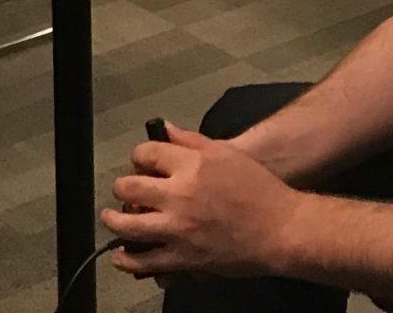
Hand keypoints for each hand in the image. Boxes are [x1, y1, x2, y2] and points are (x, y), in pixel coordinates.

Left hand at [104, 127, 297, 278]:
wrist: (281, 229)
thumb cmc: (258, 188)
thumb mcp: (226, 154)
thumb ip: (191, 141)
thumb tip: (165, 129)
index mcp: (191, 165)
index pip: (146, 154)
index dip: (139, 157)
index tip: (141, 163)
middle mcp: (180, 195)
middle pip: (130, 187)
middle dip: (122, 187)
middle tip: (123, 191)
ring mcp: (179, 229)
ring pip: (129, 226)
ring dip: (114, 221)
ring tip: (111, 219)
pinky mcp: (184, 258)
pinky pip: (147, 261)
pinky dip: (129, 260)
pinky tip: (123, 256)